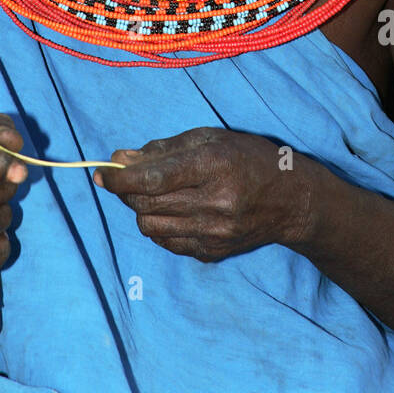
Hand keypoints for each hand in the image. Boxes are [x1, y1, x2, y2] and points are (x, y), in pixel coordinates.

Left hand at [94, 127, 307, 262]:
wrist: (292, 201)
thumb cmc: (249, 159)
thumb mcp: (210, 139)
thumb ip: (163, 149)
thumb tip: (119, 158)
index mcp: (213, 166)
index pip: (152, 178)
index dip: (119, 178)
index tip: (101, 174)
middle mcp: (214, 203)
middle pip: (146, 205)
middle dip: (127, 192)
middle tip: (126, 179)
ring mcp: (214, 233)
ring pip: (151, 227)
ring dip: (142, 210)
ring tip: (157, 195)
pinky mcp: (213, 253)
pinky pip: (167, 242)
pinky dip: (160, 226)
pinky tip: (175, 211)